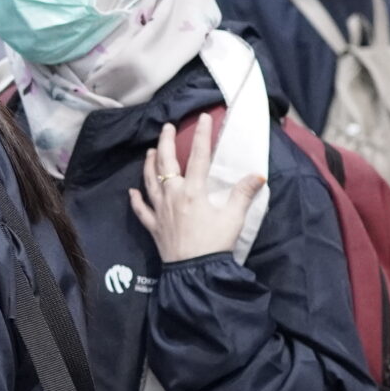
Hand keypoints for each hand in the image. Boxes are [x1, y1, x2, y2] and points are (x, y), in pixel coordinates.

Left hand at [128, 113, 263, 263]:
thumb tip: (257, 175)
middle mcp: (173, 196)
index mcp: (193, 191)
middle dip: (166, 142)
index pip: (199, 157)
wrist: (194, 272)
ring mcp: (160, 210)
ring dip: (149, 164)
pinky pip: (142, 210)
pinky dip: (136, 199)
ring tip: (150, 151)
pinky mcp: (154, 226)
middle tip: (167, 127)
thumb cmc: (215, 244)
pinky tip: (132, 191)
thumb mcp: (234, 218)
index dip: (203, 136)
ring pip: (150, 182)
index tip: (204, 118)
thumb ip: (243, 194)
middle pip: (166, 163)